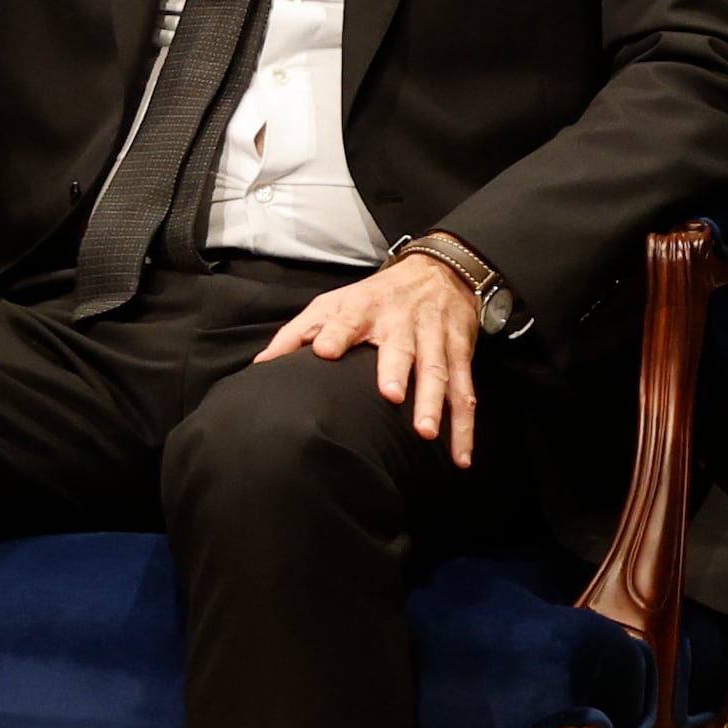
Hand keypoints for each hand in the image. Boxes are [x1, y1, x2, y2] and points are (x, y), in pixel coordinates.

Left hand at [257, 253, 489, 469]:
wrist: (439, 271)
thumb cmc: (375, 297)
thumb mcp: (332, 303)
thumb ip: (297, 334)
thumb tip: (261, 365)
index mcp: (365, 310)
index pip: (347, 319)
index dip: (336, 333)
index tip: (325, 350)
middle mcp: (402, 323)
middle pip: (401, 348)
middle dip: (397, 370)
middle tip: (390, 396)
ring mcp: (434, 339)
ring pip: (437, 372)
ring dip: (434, 403)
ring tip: (426, 433)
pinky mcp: (460, 353)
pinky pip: (465, 391)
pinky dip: (465, 425)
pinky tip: (460, 456)